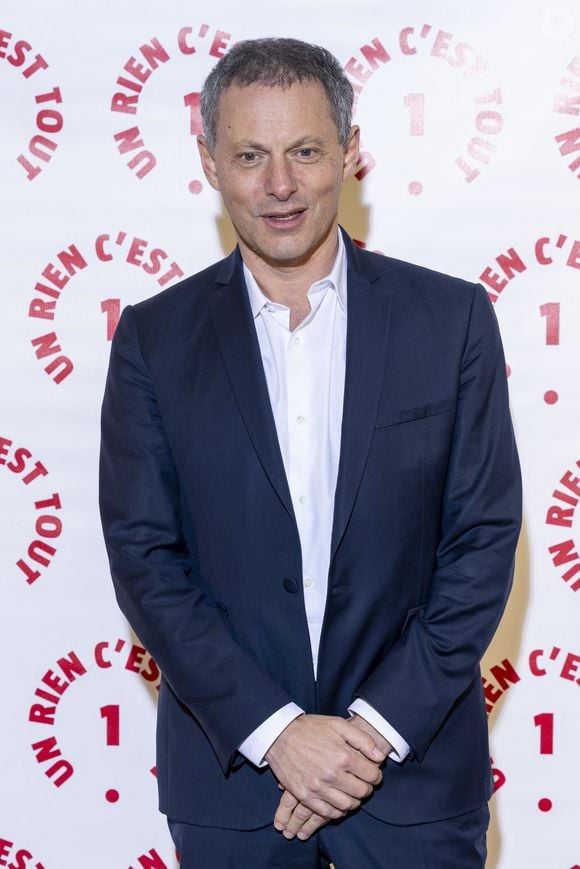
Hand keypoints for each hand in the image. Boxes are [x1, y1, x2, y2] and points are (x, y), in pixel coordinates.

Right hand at [265, 714, 385, 837]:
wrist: (280, 735)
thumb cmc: (310, 728)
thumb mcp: (338, 724)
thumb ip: (362, 739)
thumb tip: (379, 757)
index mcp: (342, 756)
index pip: (371, 775)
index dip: (376, 775)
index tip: (373, 774)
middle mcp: (331, 774)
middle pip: (361, 792)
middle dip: (367, 789)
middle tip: (364, 784)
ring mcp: (317, 787)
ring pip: (346, 805)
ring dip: (354, 801)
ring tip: (352, 793)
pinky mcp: (305, 796)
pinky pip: (327, 812)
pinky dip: (337, 811)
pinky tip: (338, 802)